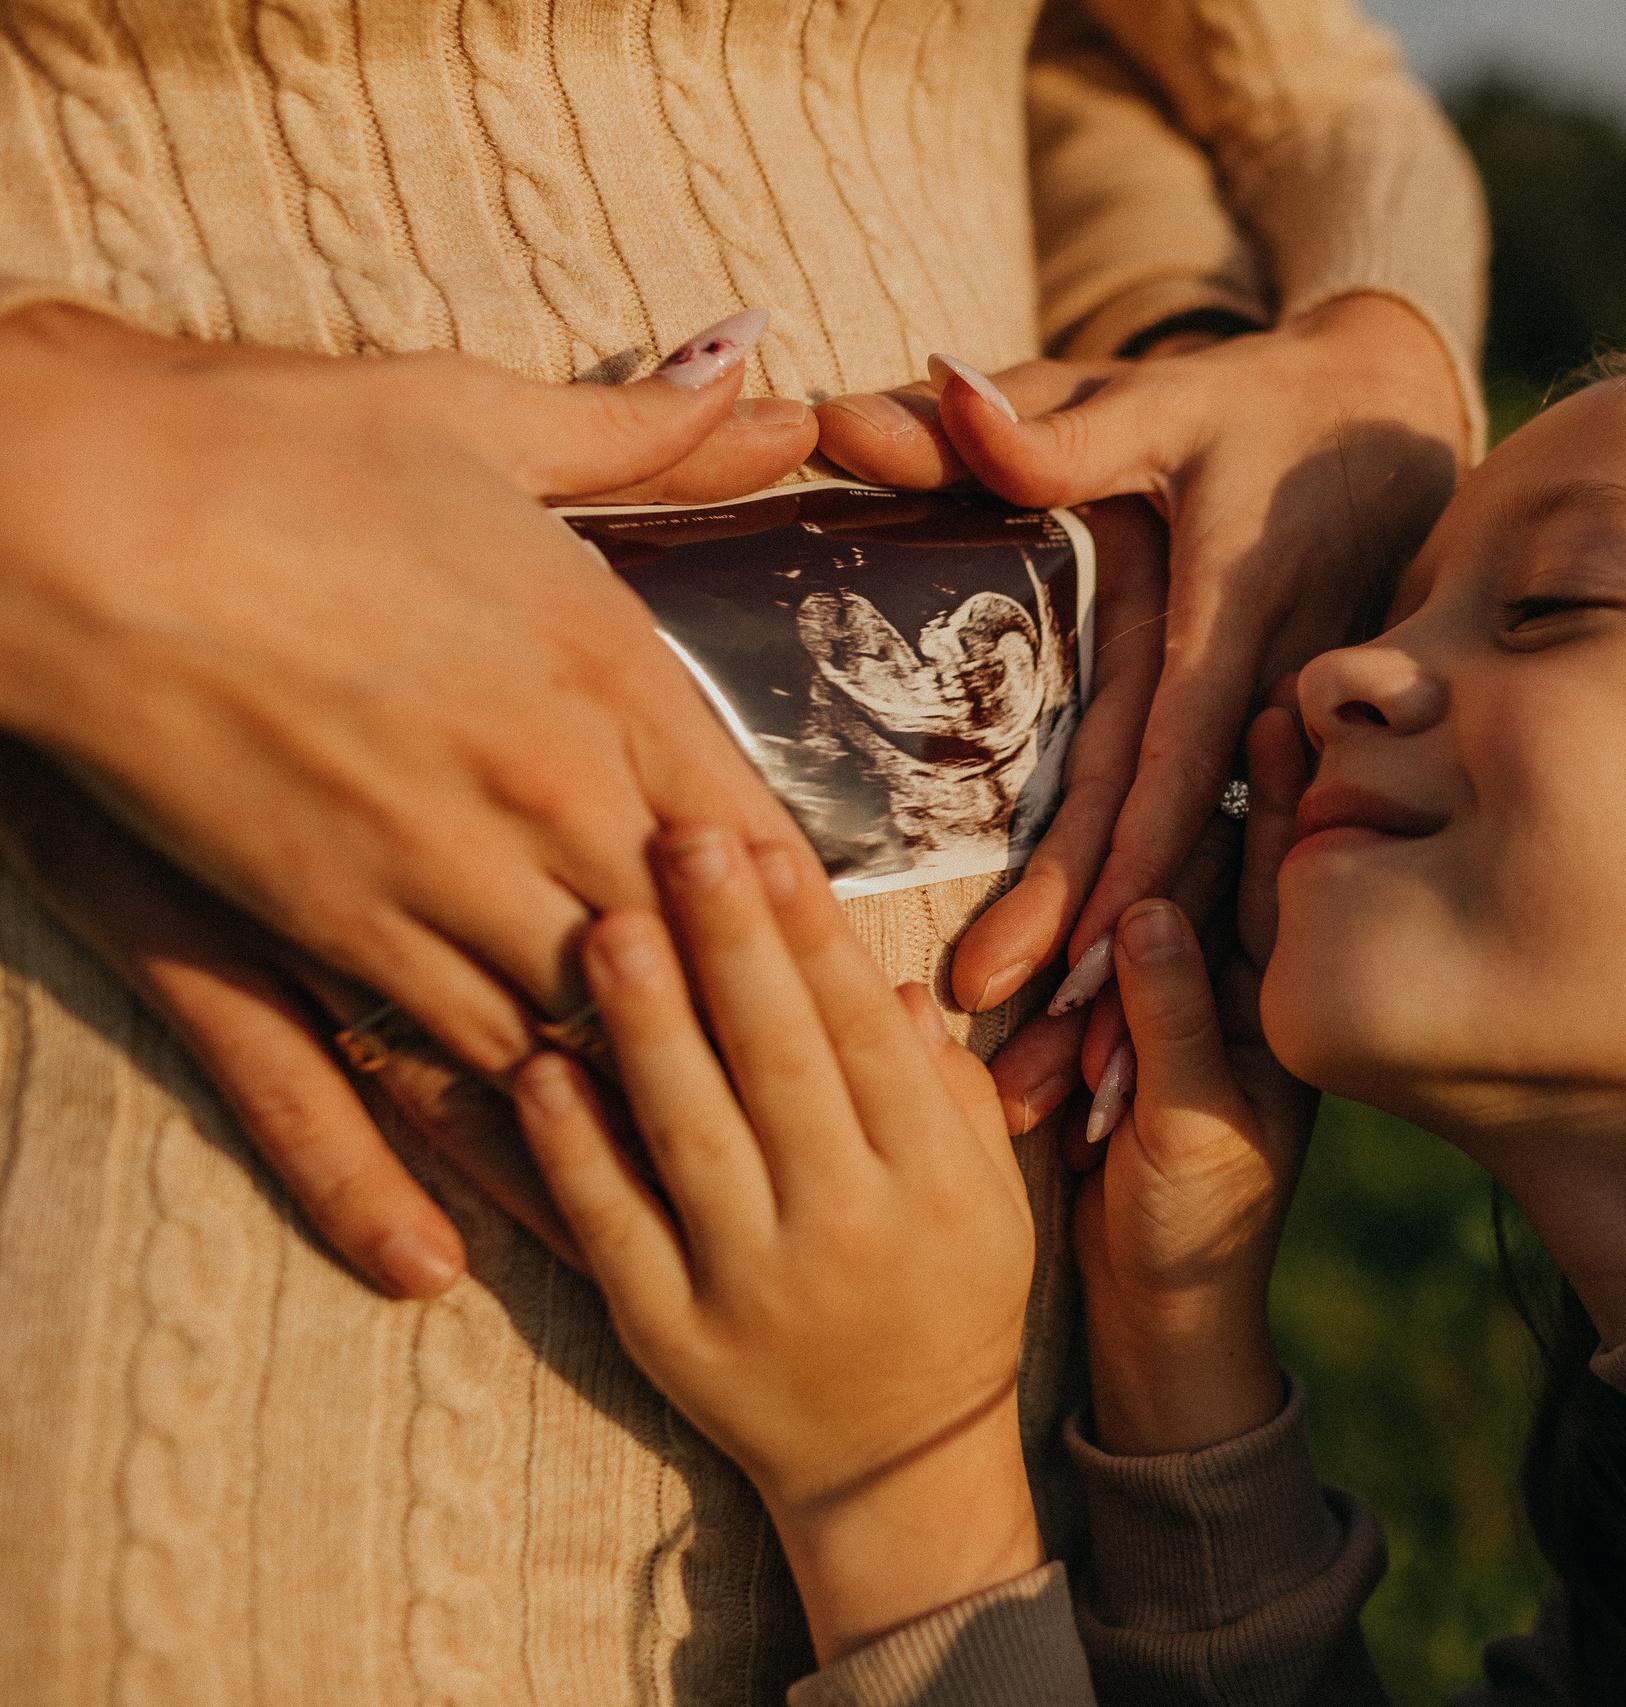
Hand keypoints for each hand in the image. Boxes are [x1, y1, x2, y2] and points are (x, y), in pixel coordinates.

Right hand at [0, 303, 822, 1087]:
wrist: (60, 509)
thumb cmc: (266, 446)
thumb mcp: (479, 418)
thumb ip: (647, 439)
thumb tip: (770, 391)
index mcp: (611, 669)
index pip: (762, 835)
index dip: (795, 907)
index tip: (818, 945)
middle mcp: (555, 787)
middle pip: (701, 949)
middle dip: (741, 1004)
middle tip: (780, 1064)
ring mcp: (447, 869)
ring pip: (598, 1023)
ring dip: (642, 1062)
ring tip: (686, 1115)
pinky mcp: (333, 926)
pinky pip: (468, 1052)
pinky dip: (522, 1095)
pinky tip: (550, 1131)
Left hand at [512, 825, 1040, 1661]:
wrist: (897, 1466)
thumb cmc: (950, 1305)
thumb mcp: (987, 1198)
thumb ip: (946, 1091)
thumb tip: (893, 986)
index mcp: (928, 1181)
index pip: (861, 1034)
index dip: (813, 935)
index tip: (767, 846)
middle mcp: (844, 1226)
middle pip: (778, 1061)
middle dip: (729, 943)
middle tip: (679, 839)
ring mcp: (751, 1283)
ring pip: (691, 1132)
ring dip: (646, 1023)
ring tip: (606, 923)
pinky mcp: (671, 1333)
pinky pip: (615, 1226)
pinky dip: (574, 1148)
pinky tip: (539, 1069)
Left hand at [819, 294, 1465, 1017]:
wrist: (1392, 421)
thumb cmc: (1256, 406)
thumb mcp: (1157, 398)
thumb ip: (1039, 421)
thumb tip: (922, 400)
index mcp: (1235, 628)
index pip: (1168, 769)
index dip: (1115, 874)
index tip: (1052, 971)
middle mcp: (1268, 708)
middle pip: (1182, 865)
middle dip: (1110, 987)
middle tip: (1026, 1088)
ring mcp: (1284, 747)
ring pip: (1208, 895)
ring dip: (1147, 1009)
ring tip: (1071, 1117)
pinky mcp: (1278, 765)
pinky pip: (1224, 878)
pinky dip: (1180, 966)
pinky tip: (1130, 1056)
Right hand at [1073, 707, 1320, 1454]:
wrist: (1150, 1314)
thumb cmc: (1196, 1232)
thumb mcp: (1195, 1131)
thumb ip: (1174, 1021)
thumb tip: (1147, 918)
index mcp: (1280, 1010)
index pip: (1289, 886)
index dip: (1289, 800)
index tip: (1284, 713)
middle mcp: (1233, 984)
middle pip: (1217, 865)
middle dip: (1207, 794)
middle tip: (1229, 691)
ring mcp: (1174, 989)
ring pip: (1153, 892)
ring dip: (1150, 826)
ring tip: (1183, 740)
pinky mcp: (1116, 1006)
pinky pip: (1099, 937)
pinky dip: (1083, 903)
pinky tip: (1102, 815)